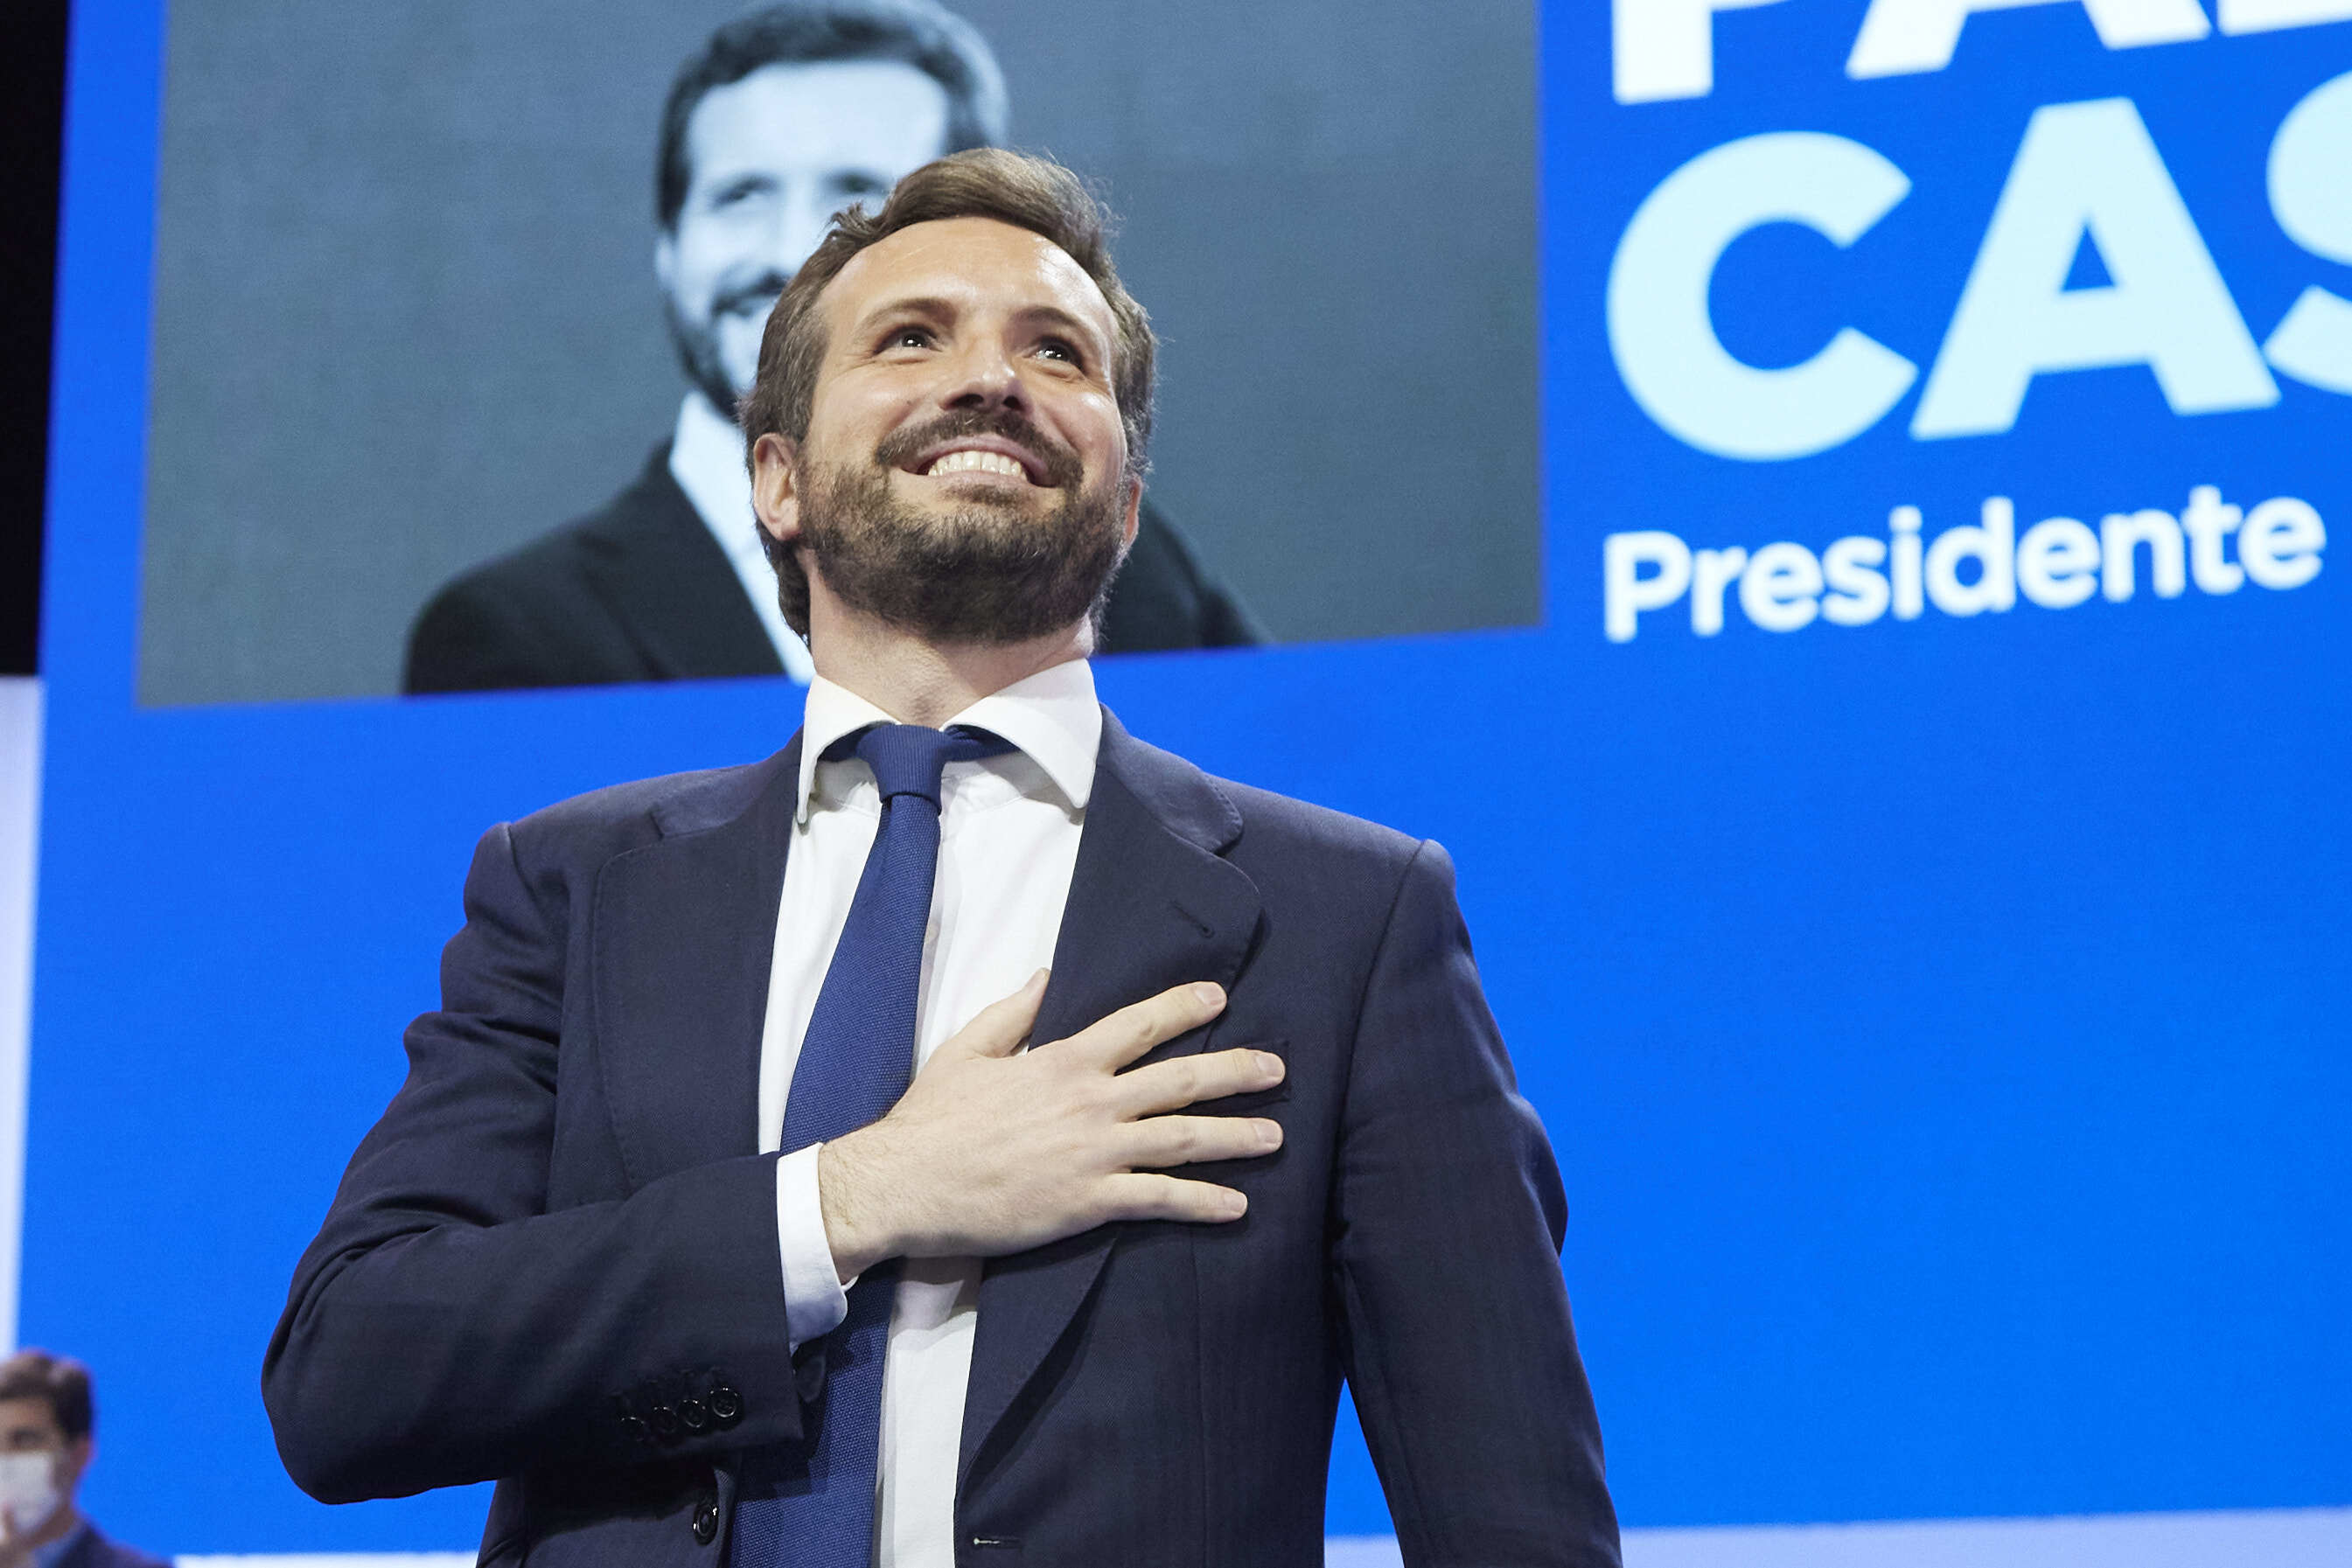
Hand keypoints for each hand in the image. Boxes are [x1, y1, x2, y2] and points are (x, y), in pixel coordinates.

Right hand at [818, 973, 1283, 1277]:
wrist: (905, 1183)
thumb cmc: (931, 1119)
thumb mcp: (966, 1049)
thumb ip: (1012, 1012)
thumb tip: (1045, 976)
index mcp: (1062, 1061)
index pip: (1138, 1025)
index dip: (1183, 1007)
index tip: (1220, 997)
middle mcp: (1090, 1102)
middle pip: (1179, 1080)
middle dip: (1234, 1071)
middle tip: (1277, 1068)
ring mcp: (1093, 1154)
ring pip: (1181, 1139)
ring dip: (1235, 1136)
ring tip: (1275, 1136)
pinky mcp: (1087, 1203)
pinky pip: (1158, 1200)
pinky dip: (1201, 1202)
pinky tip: (1237, 1206)